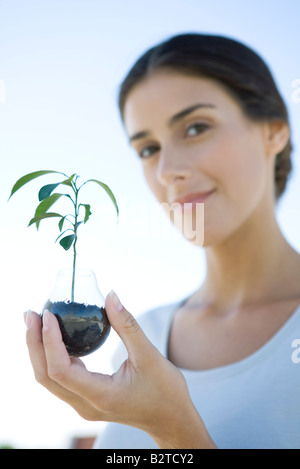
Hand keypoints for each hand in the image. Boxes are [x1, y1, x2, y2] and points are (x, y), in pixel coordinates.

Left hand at [24, 290, 215, 447]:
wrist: (171, 419)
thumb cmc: (165, 390)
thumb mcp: (150, 355)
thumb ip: (128, 325)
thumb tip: (111, 295)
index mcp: (100, 395)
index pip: (61, 369)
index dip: (49, 341)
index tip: (48, 315)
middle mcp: (86, 405)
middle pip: (46, 375)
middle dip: (34, 343)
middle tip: (31, 314)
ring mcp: (84, 405)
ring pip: (50, 379)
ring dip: (39, 350)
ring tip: (36, 321)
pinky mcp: (87, 400)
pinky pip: (61, 378)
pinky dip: (52, 356)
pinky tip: (55, 337)